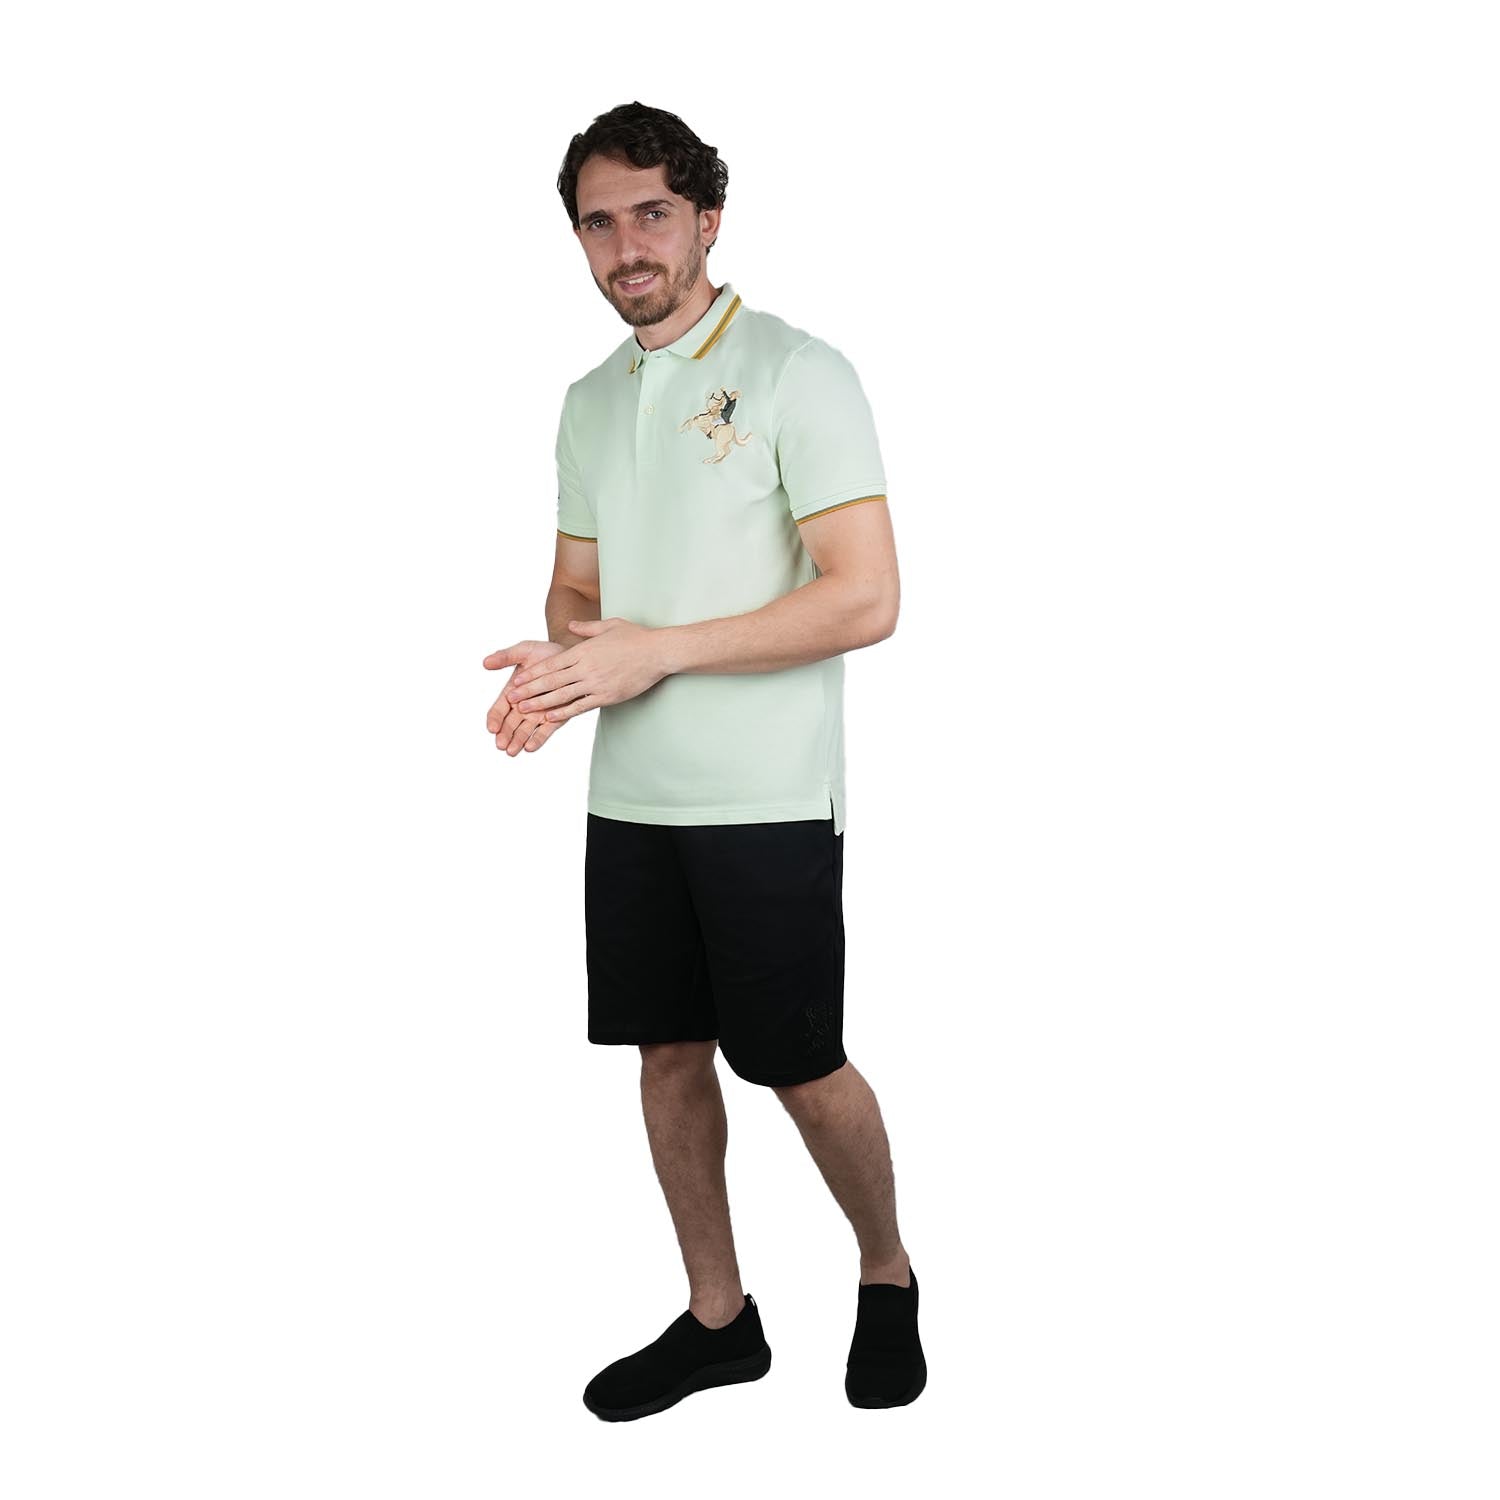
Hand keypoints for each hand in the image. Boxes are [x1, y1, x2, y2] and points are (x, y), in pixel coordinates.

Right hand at [483, 639, 567, 754]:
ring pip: (525, 731)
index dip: (495, 719)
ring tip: (512, 750)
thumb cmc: (546, 654)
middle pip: (510, 724)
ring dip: (518, 740)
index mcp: (512, 692)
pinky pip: (545, 731)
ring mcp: (539, 713)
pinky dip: (538, 739)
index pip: (499, 709)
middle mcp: (524, 705)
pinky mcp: (555, 717)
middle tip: (501, 744)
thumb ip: (505, 657)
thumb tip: (486, 662)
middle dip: (504, 735)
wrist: (572, 656)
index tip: (492, 727)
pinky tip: (530, 747)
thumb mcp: (524, 651)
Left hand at [505, 617, 668, 722]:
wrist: (659, 652)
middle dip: (529, 690)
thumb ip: (587, 628)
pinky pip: (581, 706)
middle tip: (511, 698)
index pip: (551, 664)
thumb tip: (571, 626)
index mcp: (584, 650)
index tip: (517, 679)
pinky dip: (563, 712)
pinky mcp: (607, 696)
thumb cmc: (636, 637)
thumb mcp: (609, 625)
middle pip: (551, 681)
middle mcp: (586, 668)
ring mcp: (596, 683)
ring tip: (524, 711)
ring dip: (540, 704)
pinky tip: (550, 718)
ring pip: (562, 695)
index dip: (532, 673)